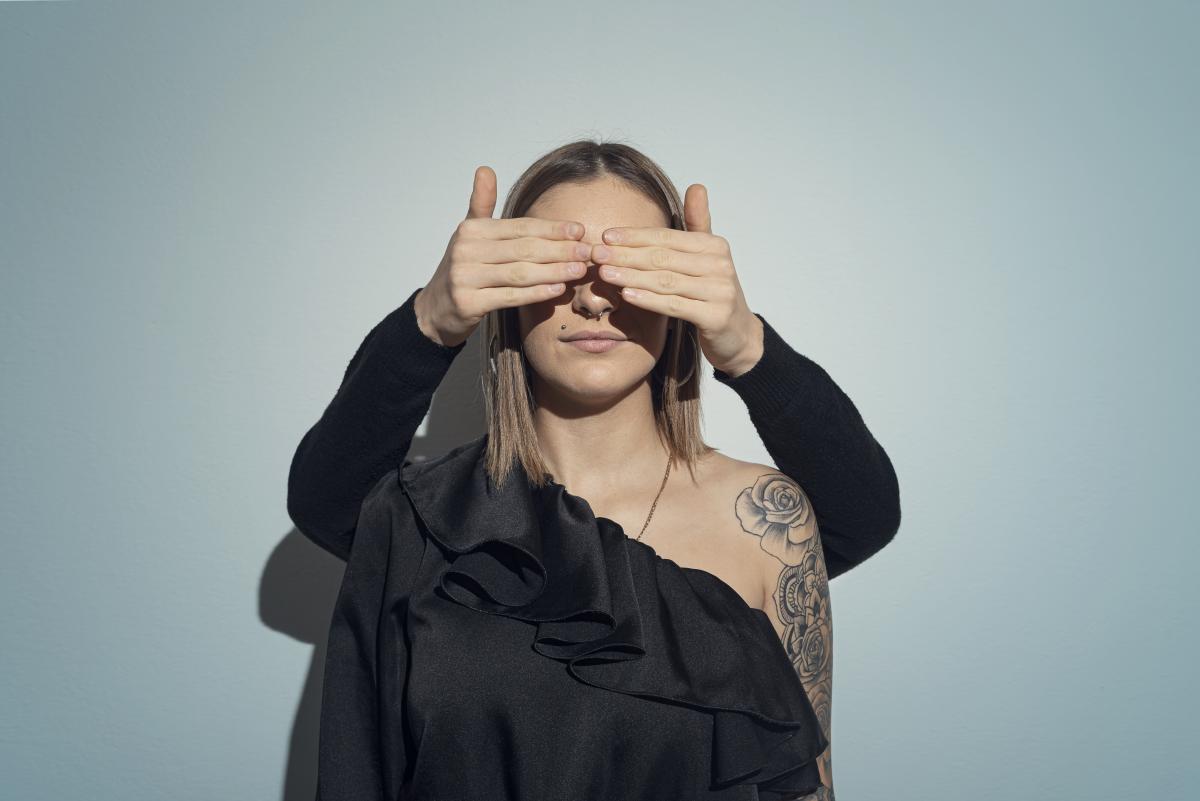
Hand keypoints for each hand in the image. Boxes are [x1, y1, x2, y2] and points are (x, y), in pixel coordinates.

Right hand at [414, 166, 590, 347]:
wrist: (437, 309)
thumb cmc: (464, 268)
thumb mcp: (469, 233)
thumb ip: (481, 203)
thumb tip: (485, 169)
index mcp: (471, 230)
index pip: (520, 227)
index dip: (552, 229)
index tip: (579, 231)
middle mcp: (466, 251)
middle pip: (524, 249)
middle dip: (560, 250)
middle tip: (588, 251)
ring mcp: (465, 278)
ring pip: (520, 273)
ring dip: (554, 271)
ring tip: (579, 270)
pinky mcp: (469, 303)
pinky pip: (510, 296)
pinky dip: (536, 293)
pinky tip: (557, 289)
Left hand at [591, 183, 764, 376]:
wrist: (738, 334)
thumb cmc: (713, 292)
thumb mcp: (708, 256)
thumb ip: (698, 223)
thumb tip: (696, 185)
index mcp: (714, 245)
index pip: (667, 237)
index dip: (635, 236)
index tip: (606, 236)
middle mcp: (719, 265)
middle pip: (663, 258)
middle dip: (626, 255)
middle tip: (596, 254)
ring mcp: (719, 291)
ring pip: (665, 281)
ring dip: (631, 276)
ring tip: (605, 273)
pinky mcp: (715, 316)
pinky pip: (674, 306)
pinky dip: (649, 299)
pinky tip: (626, 295)